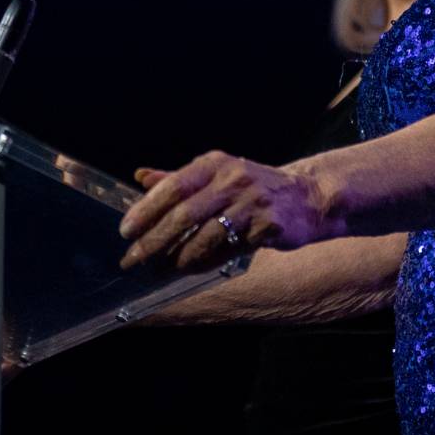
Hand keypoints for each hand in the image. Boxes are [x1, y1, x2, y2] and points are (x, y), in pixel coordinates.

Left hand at [118, 151, 334, 271]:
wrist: (308, 197)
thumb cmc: (253, 187)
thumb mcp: (217, 174)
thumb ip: (178, 178)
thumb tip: (140, 177)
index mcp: (214, 163)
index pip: (173, 186)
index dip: (146, 209)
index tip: (126, 230)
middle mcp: (232, 179)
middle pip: (184, 213)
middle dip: (154, 240)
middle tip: (133, 258)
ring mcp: (251, 203)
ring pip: (205, 236)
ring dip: (178, 258)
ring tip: (160, 270)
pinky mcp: (268, 226)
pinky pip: (228, 250)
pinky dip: (206, 263)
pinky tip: (190, 270)